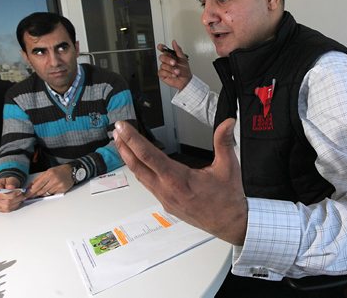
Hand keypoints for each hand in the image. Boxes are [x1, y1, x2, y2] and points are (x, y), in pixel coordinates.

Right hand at [0, 177, 24, 212]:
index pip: (2, 194)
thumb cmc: (6, 183)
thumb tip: (11, 187)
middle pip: (6, 201)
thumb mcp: (10, 179)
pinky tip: (18, 201)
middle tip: (22, 194)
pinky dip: (15, 206)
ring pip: (7, 206)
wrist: (4, 187)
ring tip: (21, 197)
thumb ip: (11, 182)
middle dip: (17, 198)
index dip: (12, 194)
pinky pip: (8, 210)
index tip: (19, 191)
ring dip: (17, 202)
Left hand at [25, 164, 73, 198]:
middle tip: (30, 197)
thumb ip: (38, 179)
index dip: (30, 191)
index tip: (26, 195)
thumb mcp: (47, 172)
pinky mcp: (62, 190)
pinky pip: (52, 194)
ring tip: (42, 192)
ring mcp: (59, 185)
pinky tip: (50, 190)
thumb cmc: (59, 171)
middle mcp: (54, 180)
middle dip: (34, 194)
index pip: (37, 185)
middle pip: (41, 191)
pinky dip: (50, 193)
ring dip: (42, 194)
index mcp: (49, 174)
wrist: (71, 171)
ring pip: (46, 194)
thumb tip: (29, 187)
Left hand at [113, 118, 246, 244]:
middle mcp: (167, 191)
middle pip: (137, 166)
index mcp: (179, 180)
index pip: (149, 156)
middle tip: (116, 131)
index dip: (133, 140)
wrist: (230, 224)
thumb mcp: (228, 167)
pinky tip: (140, 163)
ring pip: (140, 177)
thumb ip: (224, 142)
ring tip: (123, 144)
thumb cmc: (227, 199)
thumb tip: (227, 123)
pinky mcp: (167, 204)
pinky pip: (148, 185)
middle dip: (124, 147)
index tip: (123, 128)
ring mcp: (165, 199)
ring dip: (130, 159)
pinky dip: (140, 170)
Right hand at [157, 40, 191, 90]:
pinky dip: (168, 73)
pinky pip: (161, 72)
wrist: (186, 80)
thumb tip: (174, 42)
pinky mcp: (162, 74)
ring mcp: (163, 68)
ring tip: (177, 72)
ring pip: (162, 65)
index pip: (163, 50)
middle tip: (174, 63)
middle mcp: (166, 61)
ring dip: (171, 69)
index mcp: (170, 56)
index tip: (161, 47)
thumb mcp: (183, 59)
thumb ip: (178, 50)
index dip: (161, 47)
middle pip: (162, 57)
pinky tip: (174, 75)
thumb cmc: (185, 70)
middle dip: (168, 60)